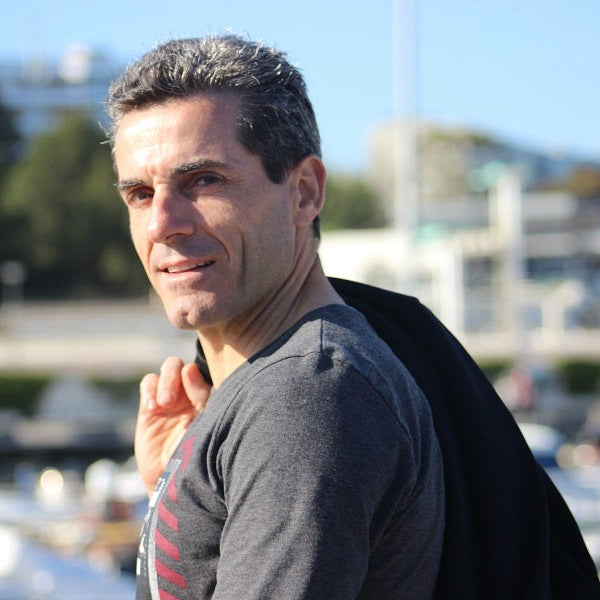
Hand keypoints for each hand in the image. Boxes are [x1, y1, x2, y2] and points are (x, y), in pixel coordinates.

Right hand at [135, 356, 210, 495]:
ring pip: (168, 369)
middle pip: (183, 366)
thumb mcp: (204, 425)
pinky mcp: (151, 407)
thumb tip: (190, 369)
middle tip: (171, 401)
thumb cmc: (197, 455)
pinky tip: (153, 407)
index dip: (196, 380)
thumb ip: (202, 397)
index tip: (194, 400)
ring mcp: (171, 399)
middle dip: (175, 376)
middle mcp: (190, 394)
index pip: (203, 374)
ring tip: (163, 405)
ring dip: (165, 381)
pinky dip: (150, 389)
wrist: (175, 481)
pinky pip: (149, 382)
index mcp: (208, 398)